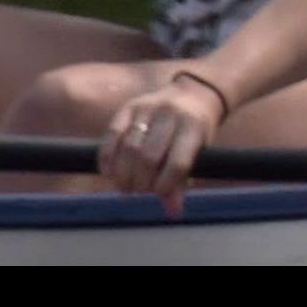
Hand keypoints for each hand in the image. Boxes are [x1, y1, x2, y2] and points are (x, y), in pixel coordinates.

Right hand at [96, 70, 228, 217]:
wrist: (193, 93)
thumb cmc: (196, 132)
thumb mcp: (199, 153)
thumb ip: (182, 181)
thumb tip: (172, 213)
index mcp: (193, 128)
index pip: (177, 162)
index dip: (165, 185)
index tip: (157, 195)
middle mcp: (170, 115)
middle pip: (149, 156)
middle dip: (140, 181)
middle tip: (137, 193)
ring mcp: (148, 107)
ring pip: (129, 146)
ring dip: (123, 173)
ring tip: (124, 188)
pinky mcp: (129, 106)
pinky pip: (113, 133)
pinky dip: (107, 156)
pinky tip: (108, 172)